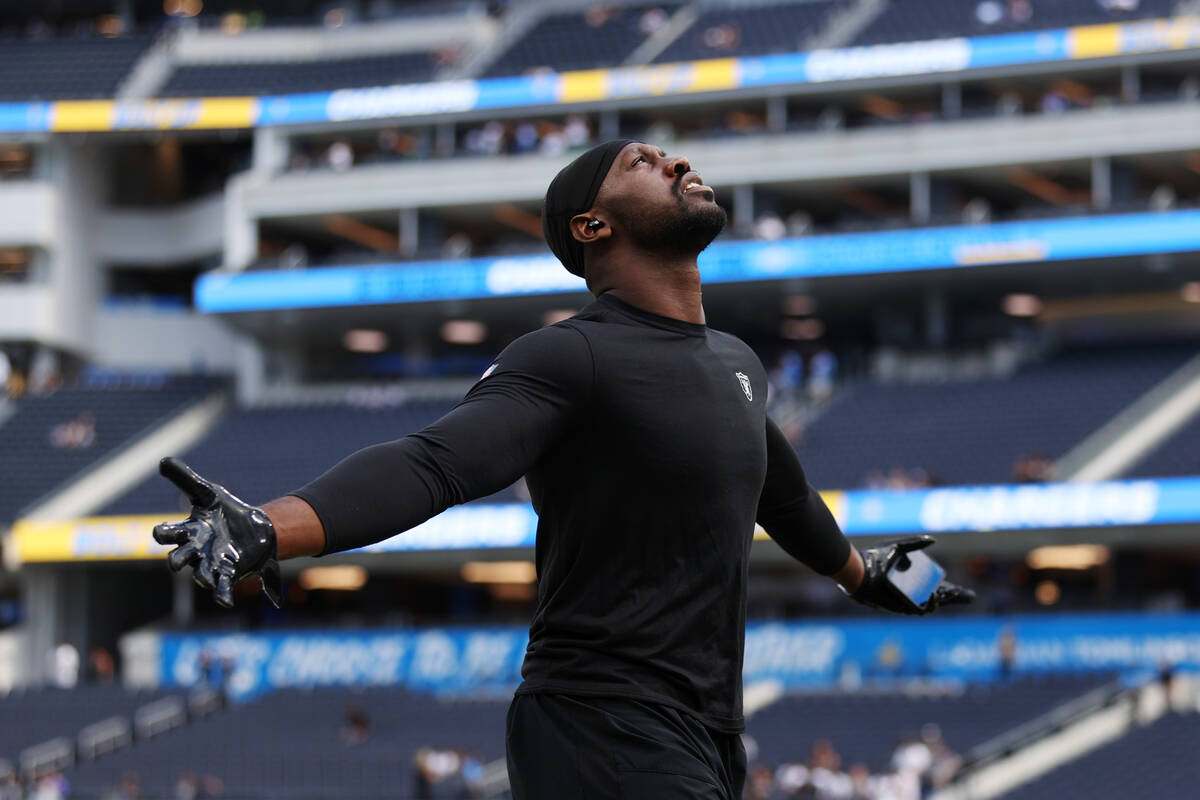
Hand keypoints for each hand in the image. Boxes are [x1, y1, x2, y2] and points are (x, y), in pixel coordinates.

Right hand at [152, 457, 281, 608]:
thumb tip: (162, 460)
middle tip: (174, 563)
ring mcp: (211, 563)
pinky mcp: (229, 571)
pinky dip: (222, 593)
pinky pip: (222, 585)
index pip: (168, 534)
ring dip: (201, 576)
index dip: (163, 533)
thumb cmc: (225, 510)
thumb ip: (185, 479)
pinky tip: (226, 601)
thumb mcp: (207, 492)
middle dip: (177, 560)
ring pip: (200, 573)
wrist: (253, 527)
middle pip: (179, 557)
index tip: (158, 532)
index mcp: (189, 531)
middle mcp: (196, 550)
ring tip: (204, 578)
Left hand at [850, 536, 973, 614]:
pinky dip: (929, 604)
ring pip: (931, 605)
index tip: (963, 590)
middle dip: (955, 597)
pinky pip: (918, 609)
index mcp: (912, 579)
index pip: (936, 586)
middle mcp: (910, 591)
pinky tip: (935, 596)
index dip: (951, 589)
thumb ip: (914, 543)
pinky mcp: (899, 606)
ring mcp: (905, 600)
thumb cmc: (874, 559)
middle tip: (970, 596)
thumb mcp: (897, 547)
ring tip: (952, 593)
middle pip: (939, 597)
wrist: (859, 570)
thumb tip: (932, 540)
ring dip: (943, 600)